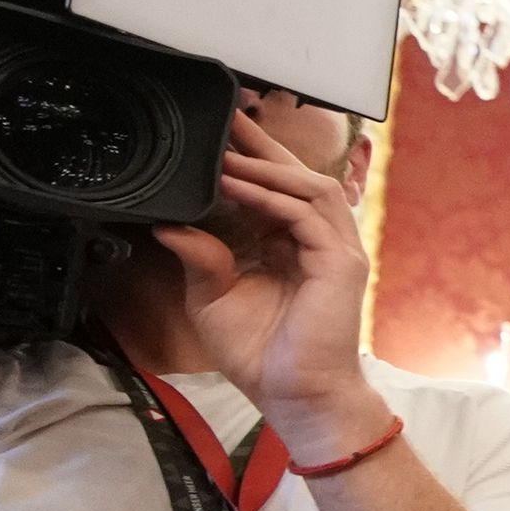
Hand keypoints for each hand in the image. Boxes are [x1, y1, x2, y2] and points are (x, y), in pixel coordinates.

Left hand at [160, 107, 384, 462]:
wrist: (295, 396)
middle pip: (298, 176)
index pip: (277, 189)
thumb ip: (198, 257)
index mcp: (293, 246)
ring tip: (228, 152)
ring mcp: (336, 250)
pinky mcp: (340, 264)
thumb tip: (168, 225)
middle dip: (263, 145)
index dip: (252, 158)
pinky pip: (305, 216)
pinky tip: (238, 186)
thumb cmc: (261, 354)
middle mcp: (320, 242)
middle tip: (229, 114)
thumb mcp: (212, 298)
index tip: (222, 133)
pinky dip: (272, 197)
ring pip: (308, 187)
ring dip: (266, 166)